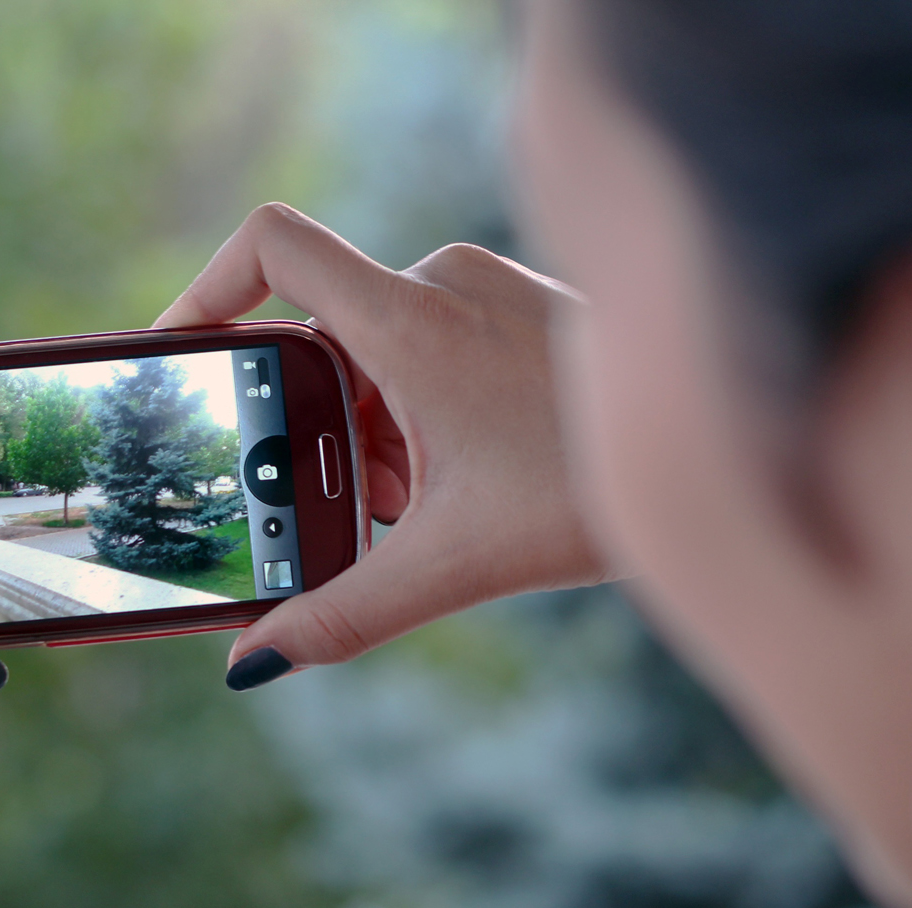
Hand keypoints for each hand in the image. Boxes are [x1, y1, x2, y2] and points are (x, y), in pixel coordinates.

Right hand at [156, 204, 612, 688]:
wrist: (729, 456)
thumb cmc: (599, 491)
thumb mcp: (455, 561)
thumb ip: (342, 612)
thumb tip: (255, 658)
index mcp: (414, 318)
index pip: (272, 246)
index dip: (203, 286)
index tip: (182, 352)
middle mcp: (443, 282)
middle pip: (317, 334)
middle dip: (310, 425)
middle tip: (336, 497)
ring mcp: (482, 290)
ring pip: (372, 351)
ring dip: (367, 433)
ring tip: (416, 502)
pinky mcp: (510, 307)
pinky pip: (422, 347)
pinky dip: (409, 417)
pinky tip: (454, 479)